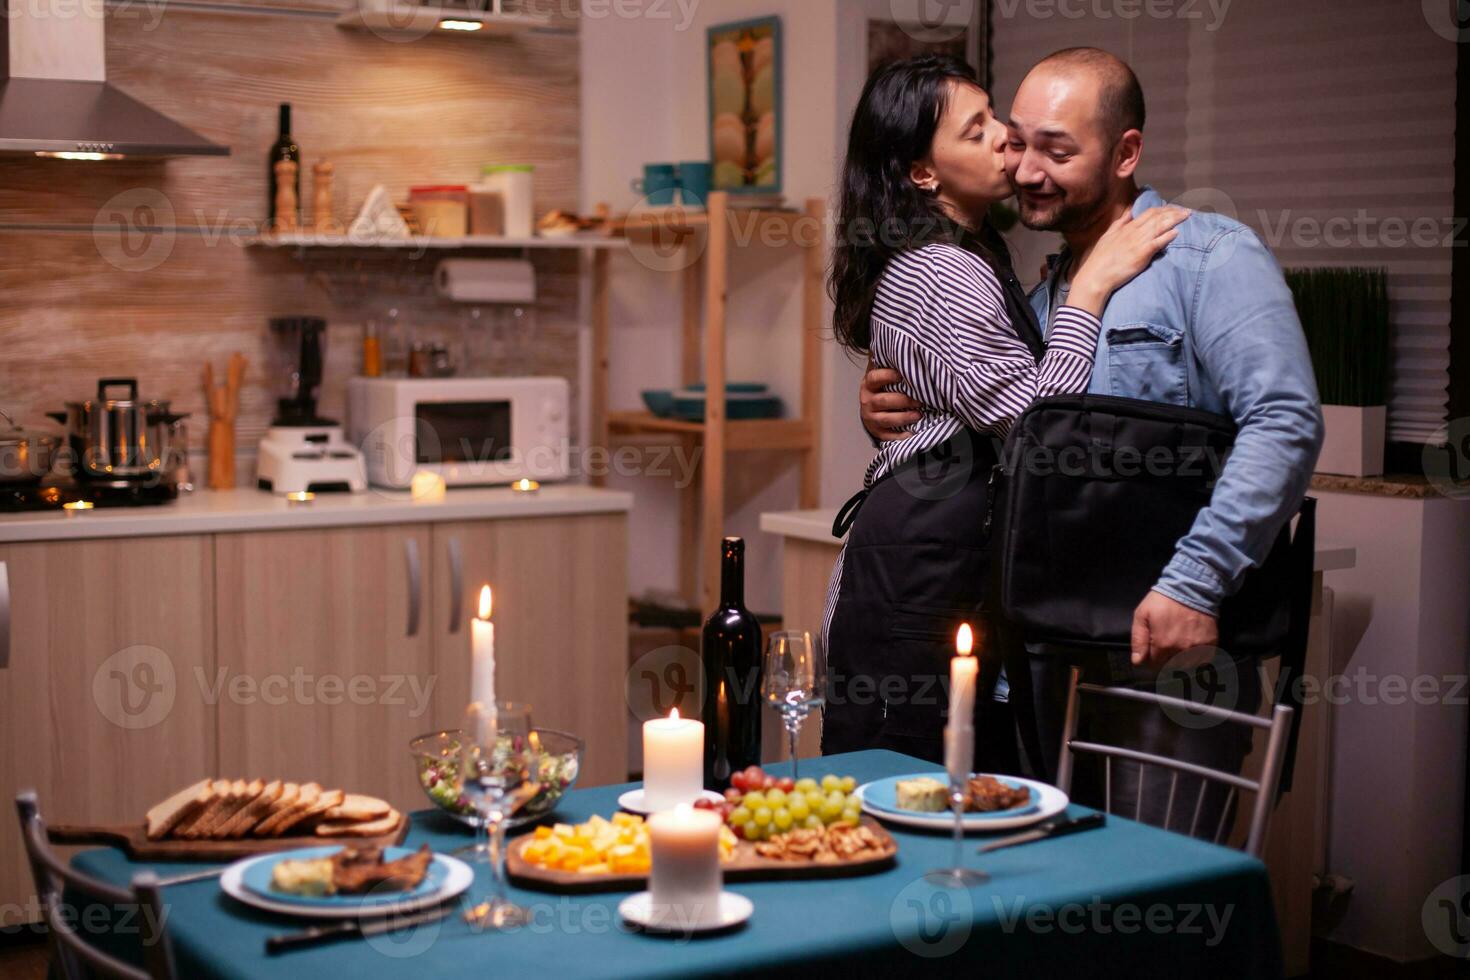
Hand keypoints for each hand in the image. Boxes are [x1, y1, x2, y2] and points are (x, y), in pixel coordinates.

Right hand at [859, 361, 920, 441]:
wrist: (871, 410)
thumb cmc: (882, 389)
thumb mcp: (882, 376)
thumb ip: (888, 364)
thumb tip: (900, 346)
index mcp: (868, 385)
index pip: (874, 378)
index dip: (888, 376)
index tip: (902, 375)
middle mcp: (867, 401)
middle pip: (883, 401)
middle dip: (903, 401)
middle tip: (920, 400)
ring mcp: (871, 418)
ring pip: (886, 419)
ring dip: (903, 418)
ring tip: (919, 415)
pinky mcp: (876, 432)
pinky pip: (887, 436)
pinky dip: (899, 437)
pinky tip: (911, 434)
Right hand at [1068, 206, 1189, 314]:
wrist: (1096, 275)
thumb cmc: (1100, 258)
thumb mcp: (1108, 235)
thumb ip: (1121, 222)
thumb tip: (1130, 211)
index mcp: (1127, 227)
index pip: (1149, 212)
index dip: (1164, 209)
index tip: (1174, 209)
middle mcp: (1134, 231)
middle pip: (1158, 216)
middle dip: (1174, 211)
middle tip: (1186, 211)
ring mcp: (1138, 242)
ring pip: (1160, 226)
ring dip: (1175, 219)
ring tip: (1187, 216)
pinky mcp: (1142, 254)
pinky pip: (1158, 242)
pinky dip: (1168, 236)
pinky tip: (1177, 232)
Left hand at [1130, 590, 1217, 670]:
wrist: (1191, 588)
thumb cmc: (1163, 601)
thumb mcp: (1142, 615)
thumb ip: (1138, 640)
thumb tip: (1138, 661)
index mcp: (1163, 645)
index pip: (1155, 665)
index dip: (1152, 658)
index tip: (1153, 650)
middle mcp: (1181, 651)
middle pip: (1171, 667)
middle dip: (1166, 660)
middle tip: (1166, 645)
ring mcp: (1197, 648)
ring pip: (1187, 666)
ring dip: (1181, 660)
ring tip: (1178, 646)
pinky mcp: (1210, 644)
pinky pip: (1202, 660)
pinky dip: (1197, 657)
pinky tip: (1191, 646)